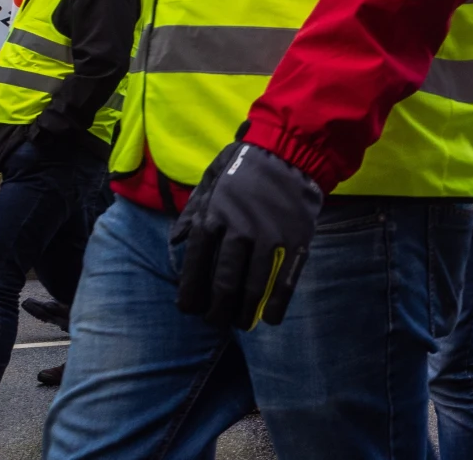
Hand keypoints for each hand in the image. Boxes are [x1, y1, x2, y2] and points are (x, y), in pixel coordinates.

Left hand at [171, 140, 322, 329]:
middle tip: (215, 320)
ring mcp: (270, 238)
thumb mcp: (212, 177)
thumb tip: (176, 240)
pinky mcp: (296, 241)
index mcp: (215, 215)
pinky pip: (285, 281)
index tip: (188, 308)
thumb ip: (193, 209)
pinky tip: (271, 319)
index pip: (196, 265)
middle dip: (216, 311)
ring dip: (244, 313)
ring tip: (240, 323)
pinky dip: (277, 305)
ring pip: (253, 288)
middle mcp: (239, 231)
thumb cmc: (247, 161)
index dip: (190, 292)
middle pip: (224, 284)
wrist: (293, 148)